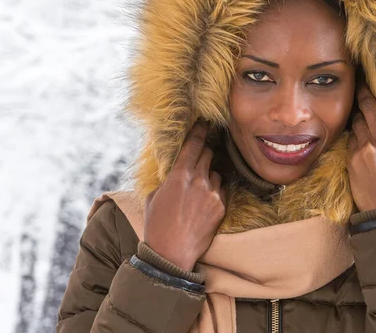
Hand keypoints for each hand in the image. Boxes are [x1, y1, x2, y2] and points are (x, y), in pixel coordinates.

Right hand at [143, 120, 226, 270]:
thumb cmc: (157, 224)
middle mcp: (198, 180)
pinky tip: (204, 204)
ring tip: (198, 191)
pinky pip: (222, 191)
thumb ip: (168, 180)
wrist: (171, 253)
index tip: (205, 122)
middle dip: (205, 152)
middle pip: (208, 154)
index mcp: (179, 175)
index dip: (200, 131)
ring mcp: (212, 193)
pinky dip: (215, 192)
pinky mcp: (221, 207)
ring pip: (217, 173)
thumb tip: (175, 174)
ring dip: (210, 176)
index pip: (193, 144)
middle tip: (202, 154)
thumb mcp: (154, 196)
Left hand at [347, 53, 375, 212]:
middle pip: (368, 105)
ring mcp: (366, 147)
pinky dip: (352, 138)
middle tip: (357, 83)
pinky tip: (357, 147)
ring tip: (360, 125)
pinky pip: (350, 139)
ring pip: (356, 121)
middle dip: (362, 93)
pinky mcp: (352, 157)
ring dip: (356, 119)